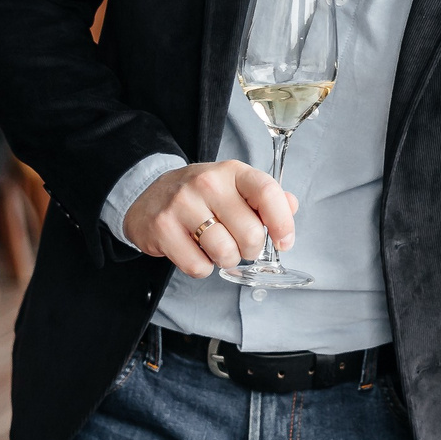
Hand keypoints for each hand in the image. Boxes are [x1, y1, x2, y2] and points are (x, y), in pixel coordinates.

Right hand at [124, 160, 299, 276]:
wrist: (149, 196)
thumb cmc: (202, 197)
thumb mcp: (235, 187)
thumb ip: (267, 198)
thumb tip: (292, 206)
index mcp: (232, 171)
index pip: (268, 193)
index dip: (283, 223)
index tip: (284, 242)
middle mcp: (207, 183)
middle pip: (250, 233)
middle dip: (250, 249)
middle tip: (239, 244)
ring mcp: (182, 204)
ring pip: (225, 253)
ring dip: (226, 260)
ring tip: (216, 247)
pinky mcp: (163, 228)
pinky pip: (198, 266)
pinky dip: (202, 268)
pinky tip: (194, 251)